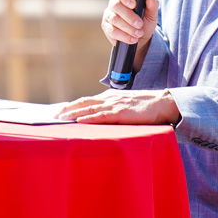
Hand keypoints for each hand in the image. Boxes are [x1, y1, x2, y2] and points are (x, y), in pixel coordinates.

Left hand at [58, 89, 179, 124]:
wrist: (163, 103)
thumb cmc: (146, 107)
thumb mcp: (126, 106)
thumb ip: (114, 109)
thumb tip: (101, 118)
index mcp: (110, 97)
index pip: (87, 100)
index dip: (72, 105)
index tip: (60, 110)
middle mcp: (110, 98)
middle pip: (83, 102)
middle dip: (67, 108)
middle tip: (53, 114)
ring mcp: (115, 104)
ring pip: (89, 108)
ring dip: (73, 113)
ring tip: (60, 117)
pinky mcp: (121, 112)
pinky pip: (101, 116)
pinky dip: (88, 118)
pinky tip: (79, 120)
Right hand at [102, 0, 158, 47]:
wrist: (140, 39)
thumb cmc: (145, 22)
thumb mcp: (151, 15)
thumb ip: (152, 5)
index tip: (133, 4)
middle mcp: (114, 3)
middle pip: (116, 5)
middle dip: (129, 16)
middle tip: (139, 24)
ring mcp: (108, 15)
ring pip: (114, 19)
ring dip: (128, 27)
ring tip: (139, 33)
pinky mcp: (106, 27)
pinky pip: (112, 31)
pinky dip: (124, 36)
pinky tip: (132, 39)